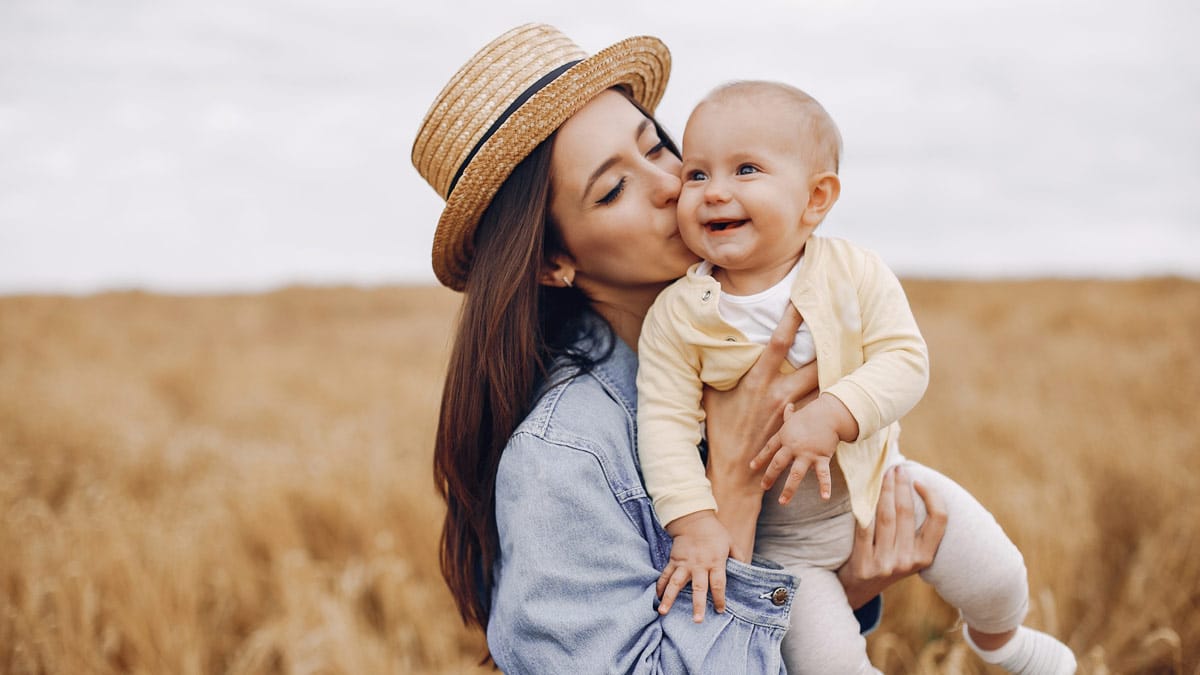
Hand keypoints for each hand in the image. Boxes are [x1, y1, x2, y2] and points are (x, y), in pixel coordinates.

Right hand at [657, 511, 731, 622]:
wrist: (693, 518)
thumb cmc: (715, 533)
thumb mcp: (731, 543)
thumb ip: (739, 557)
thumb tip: (746, 570)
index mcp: (715, 562)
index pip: (718, 584)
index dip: (719, 598)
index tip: (719, 610)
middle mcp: (699, 565)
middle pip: (698, 588)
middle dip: (697, 605)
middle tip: (697, 620)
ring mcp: (684, 564)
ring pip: (675, 583)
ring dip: (669, 598)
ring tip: (663, 611)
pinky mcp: (673, 561)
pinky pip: (665, 575)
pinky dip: (660, 586)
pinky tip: (656, 597)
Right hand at [703, 306, 818, 558]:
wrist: (736, 468)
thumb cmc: (720, 426)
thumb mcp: (713, 393)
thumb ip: (720, 368)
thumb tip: (715, 343)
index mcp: (757, 380)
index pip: (777, 343)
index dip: (790, 320)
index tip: (800, 300)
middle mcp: (779, 393)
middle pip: (813, 362)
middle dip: (828, 342)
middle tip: (842, 321)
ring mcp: (792, 410)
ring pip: (822, 383)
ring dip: (834, 367)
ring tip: (851, 348)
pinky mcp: (800, 424)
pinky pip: (819, 403)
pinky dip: (830, 392)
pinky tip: (843, 383)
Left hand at [755, 400, 838, 503]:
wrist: (829, 413)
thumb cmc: (813, 415)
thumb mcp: (798, 416)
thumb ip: (790, 415)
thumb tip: (788, 406)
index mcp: (785, 437)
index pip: (769, 449)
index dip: (760, 458)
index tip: (752, 468)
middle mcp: (793, 447)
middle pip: (778, 463)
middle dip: (770, 476)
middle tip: (763, 487)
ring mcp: (807, 453)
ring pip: (796, 474)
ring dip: (789, 489)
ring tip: (783, 502)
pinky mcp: (821, 457)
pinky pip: (823, 474)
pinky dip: (825, 486)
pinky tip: (825, 497)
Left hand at [837, 465, 947, 608]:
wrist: (856, 590)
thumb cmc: (884, 561)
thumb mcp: (906, 553)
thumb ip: (912, 529)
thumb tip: (912, 485)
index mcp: (925, 557)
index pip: (939, 520)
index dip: (932, 497)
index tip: (919, 481)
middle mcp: (908, 561)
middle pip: (907, 513)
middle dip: (901, 485)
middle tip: (897, 468)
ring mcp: (886, 564)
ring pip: (886, 517)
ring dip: (884, 491)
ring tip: (882, 474)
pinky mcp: (864, 564)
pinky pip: (864, 528)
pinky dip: (864, 508)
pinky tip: (863, 492)